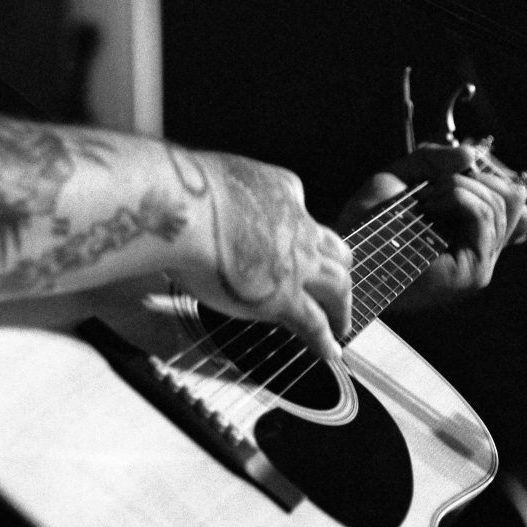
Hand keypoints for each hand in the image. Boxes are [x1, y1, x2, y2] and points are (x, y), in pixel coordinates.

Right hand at [169, 147, 352, 364]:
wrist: (185, 209)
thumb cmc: (185, 190)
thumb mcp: (213, 175)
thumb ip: (221, 189)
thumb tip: (200, 199)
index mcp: (280, 190)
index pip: (300, 210)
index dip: (298, 227)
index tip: (291, 238)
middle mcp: (297, 225)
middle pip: (333, 250)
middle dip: (338, 267)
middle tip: (336, 284)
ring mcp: (296, 263)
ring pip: (338, 286)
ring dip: (342, 307)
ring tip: (341, 323)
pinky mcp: (285, 297)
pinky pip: (315, 323)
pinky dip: (325, 340)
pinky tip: (329, 351)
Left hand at [336, 143, 526, 312]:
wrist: (349, 254)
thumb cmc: (369, 222)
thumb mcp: (401, 177)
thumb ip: (434, 160)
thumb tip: (471, 153)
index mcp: (471, 231)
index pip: (510, 196)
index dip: (483, 173)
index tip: (446, 173)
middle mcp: (481, 249)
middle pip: (508, 196)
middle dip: (467, 178)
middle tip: (428, 189)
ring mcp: (481, 263)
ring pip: (497, 202)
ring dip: (457, 186)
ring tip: (423, 200)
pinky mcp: (474, 271)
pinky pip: (484, 217)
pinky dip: (458, 196)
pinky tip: (429, 205)